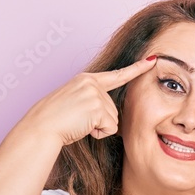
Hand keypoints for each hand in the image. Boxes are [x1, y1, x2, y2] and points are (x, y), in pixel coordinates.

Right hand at [13, 56, 156, 146]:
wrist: (42, 126)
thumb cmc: (55, 120)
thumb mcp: (75, 102)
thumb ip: (93, 100)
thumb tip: (111, 115)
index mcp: (86, 79)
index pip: (117, 75)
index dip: (136, 69)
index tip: (152, 61)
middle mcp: (92, 83)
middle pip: (114, 109)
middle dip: (101, 120)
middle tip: (78, 120)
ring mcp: (95, 94)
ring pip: (113, 120)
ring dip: (98, 127)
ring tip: (78, 123)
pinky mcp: (97, 107)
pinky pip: (110, 128)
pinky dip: (98, 133)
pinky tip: (83, 128)